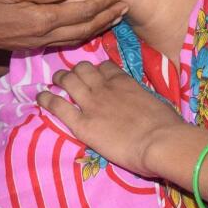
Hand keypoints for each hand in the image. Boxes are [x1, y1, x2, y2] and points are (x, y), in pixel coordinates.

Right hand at [0, 0, 126, 52]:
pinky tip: (86, 28)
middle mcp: (44, 34)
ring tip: (115, 16)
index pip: (81, 11)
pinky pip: (66, 40)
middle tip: (126, 4)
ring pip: (77, 36)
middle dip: (107, 15)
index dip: (102, 2)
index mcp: (41, 19)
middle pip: (85, 27)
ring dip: (99, 26)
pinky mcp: (31, 44)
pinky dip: (83, 33)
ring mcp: (38, 42)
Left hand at [38, 61, 185, 177]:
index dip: (97, 69)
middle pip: (82, 69)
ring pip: (67, 81)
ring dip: (59, 79)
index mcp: (124, 81)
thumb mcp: (155, 102)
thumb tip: (144, 105)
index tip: (95, 75)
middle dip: (75, 71)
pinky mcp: (81, 123)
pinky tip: (40, 97)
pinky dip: (47, 99)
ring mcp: (91, 103)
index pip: (105, 66)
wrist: (160, 141)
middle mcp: (104, 87)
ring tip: (54, 83)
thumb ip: (142, 99)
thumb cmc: (167, 125)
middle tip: (70, 77)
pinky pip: (57, 106)